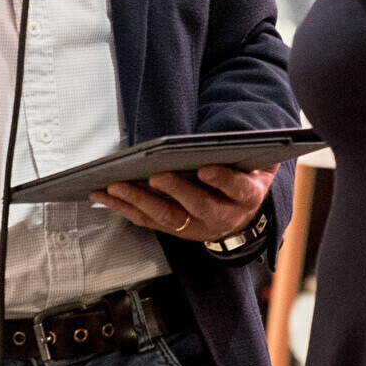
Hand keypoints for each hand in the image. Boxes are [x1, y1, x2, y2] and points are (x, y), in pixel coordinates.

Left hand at [96, 162, 270, 244]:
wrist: (243, 216)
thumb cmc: (245, 178)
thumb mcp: (258, 164)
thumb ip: (251, 151)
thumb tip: (236, 135)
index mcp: (247, 196)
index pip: (237, 189)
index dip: (222, 180)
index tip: (205, 169)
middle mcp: (223, 216)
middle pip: (199, 206)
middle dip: (176, 191)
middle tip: (155, 176)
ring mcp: (198, 227)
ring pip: (168, 217)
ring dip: (139, 201)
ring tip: (114, 186)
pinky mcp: (177, 231)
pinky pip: (150, 222)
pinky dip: (127, 209)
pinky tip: (107, 196)